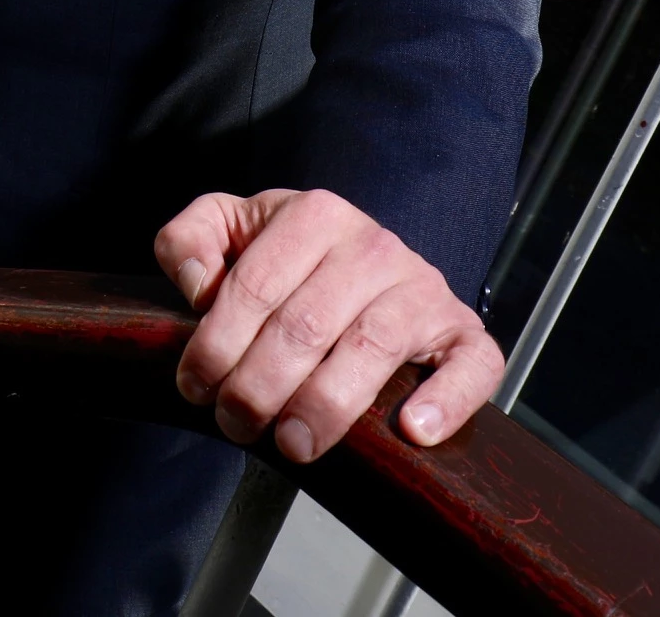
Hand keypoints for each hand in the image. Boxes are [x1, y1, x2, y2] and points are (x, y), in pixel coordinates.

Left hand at [155, 188, 503, 461]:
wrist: (366, 266)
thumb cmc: (290, 259)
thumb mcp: (231, 229)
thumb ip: (190, 239)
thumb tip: (196, 283)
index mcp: (316, 214)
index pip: (255, 286)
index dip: (216, 344)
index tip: (195, 387)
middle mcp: (375, 245)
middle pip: (306, 324)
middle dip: (259, 386)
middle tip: (235, 424)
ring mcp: (423, 289)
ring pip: (372, 348)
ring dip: (326, 405)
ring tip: (292, 444)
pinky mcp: (463, 332)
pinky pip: (470, 365)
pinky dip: (446, 399)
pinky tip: (410, 430)